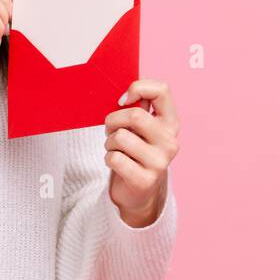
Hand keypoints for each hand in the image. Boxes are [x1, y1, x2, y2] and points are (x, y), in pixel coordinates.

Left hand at [103, 79, 180, 226]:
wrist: (139, 191)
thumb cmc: (135, 151)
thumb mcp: (141, 127)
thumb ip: (138, 107)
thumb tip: (125, 95)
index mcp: (171, 123)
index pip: (162, 90)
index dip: (137, 88)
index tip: (123, 101)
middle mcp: (170, 142)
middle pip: (135, 115)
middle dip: (113, 120)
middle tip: (111, 130)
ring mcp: (159, 162)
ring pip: (120, 137)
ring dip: (109, 142)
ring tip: (115, 149)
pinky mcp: (144, 180)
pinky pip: (114, 158)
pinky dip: (108, 158)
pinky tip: (116, 164)